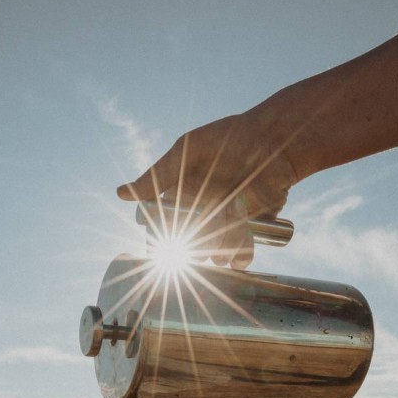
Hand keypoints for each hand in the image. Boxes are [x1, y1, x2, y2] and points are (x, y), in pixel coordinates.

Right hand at [117, 103, 298, 268]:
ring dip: (219, 245)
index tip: (167, 236)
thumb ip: (157, 176)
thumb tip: (120, 193)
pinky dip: (240, 255)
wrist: (277, 141)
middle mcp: (202, 218)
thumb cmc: (229, 140)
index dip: (161, 239)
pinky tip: (243, 236)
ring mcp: (226, 228)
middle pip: (188, 248)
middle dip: (195, 240)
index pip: (164, 231)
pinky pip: (239, 257)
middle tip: (208, 215)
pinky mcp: (250, 234)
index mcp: (183, 200)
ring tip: (231, 215)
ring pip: (213, 255)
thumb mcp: (188, 151)